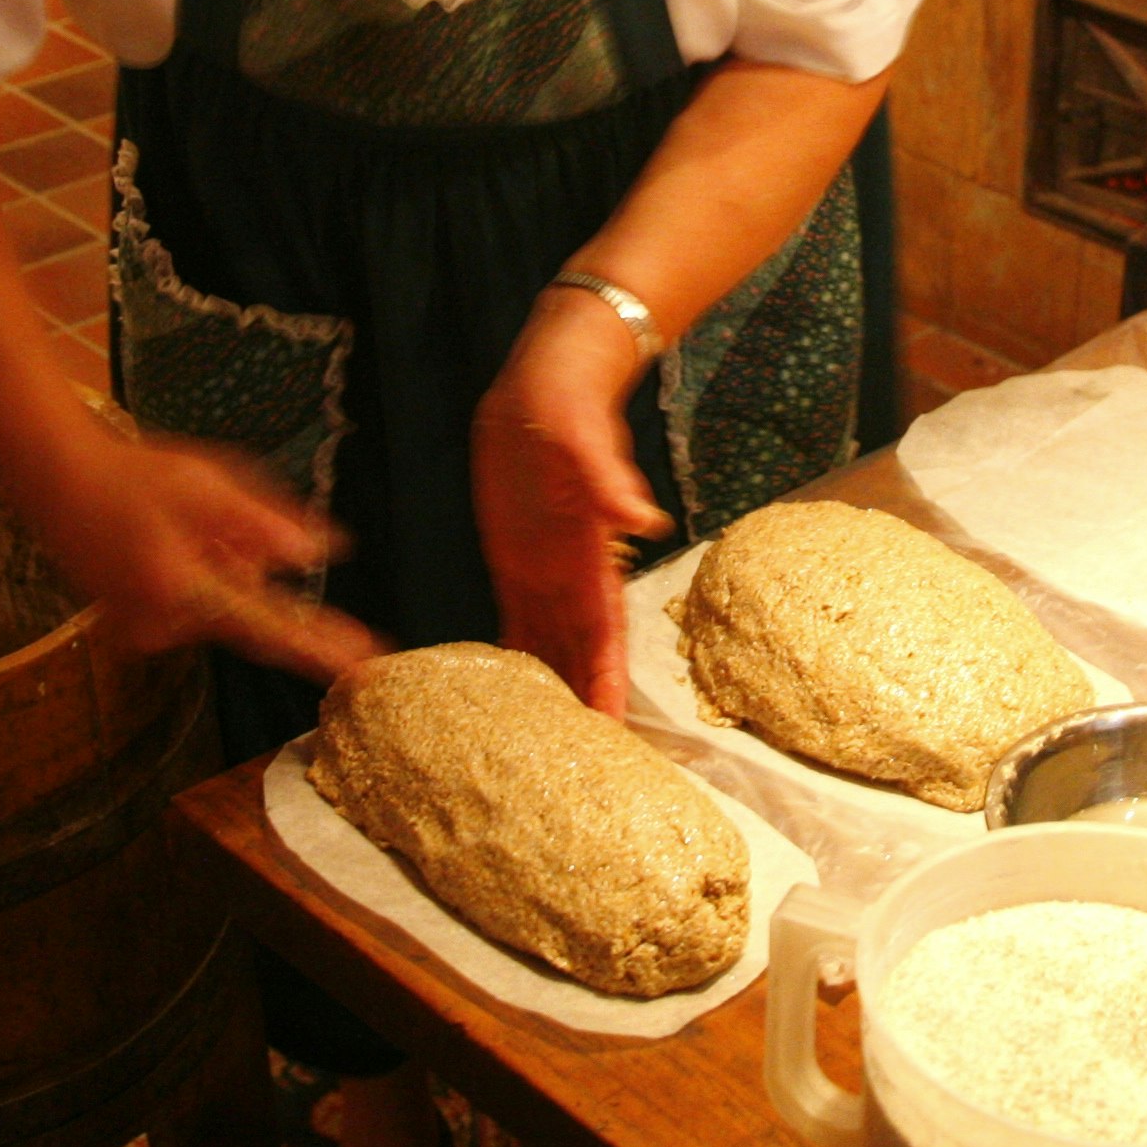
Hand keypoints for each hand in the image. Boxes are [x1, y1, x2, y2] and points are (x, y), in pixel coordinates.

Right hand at [41, 431, 378, 686]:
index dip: (321, 646)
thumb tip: (317, 554)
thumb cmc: (134, 473)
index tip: (364, 665)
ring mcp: (146, 630)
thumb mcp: (207, 481)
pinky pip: (194, 608)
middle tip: (201, 519)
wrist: (56, 480)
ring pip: (220, 606)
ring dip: (219, 566)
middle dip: (243, 564)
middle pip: (245, 609)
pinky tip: (164, 538)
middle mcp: (164, 624)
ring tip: (175, 519)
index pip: (270, 626)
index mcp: (184, 588)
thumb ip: (262, 522)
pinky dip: (198, 575)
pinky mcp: (137, 628)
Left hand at [472, 297, 668, 713]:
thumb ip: (610, 482)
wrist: (547, 381)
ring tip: (540, 746)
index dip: (606, 680)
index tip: (609, 730)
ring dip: (547, 689)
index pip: (604, 633)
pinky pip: (514, 618)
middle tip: (575, 765)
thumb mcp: (587, 439)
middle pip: (578, 654)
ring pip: (547, 645)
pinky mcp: (513, 556)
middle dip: (580, 704)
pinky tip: (501, 689)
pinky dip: (510, 656)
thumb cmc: (571, 406)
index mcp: (592, 554)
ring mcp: (541, 568)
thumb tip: (644, 518)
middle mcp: (570, 573)